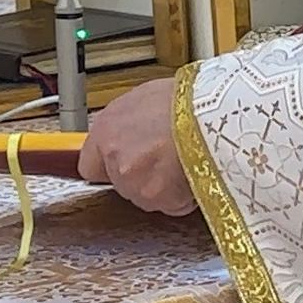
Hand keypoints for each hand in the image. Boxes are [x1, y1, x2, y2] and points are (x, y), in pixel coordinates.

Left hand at [74, 76, 197, 215]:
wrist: (213, 115)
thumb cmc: (187, 100)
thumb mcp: (148, 97)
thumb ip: (130, 121)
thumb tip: (134, 129)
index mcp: (106, 130)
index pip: (90, 166)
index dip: (109, 167)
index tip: (122, 164)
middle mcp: (115, 159)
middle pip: (122, 183)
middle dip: (141, 176)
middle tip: (166, 158)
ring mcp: (136, 183)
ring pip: (147, 196)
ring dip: (164, 188)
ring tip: (187, 165)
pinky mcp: (161, 199)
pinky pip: (173, 205)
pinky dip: (185, 196)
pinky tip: (197, 175)